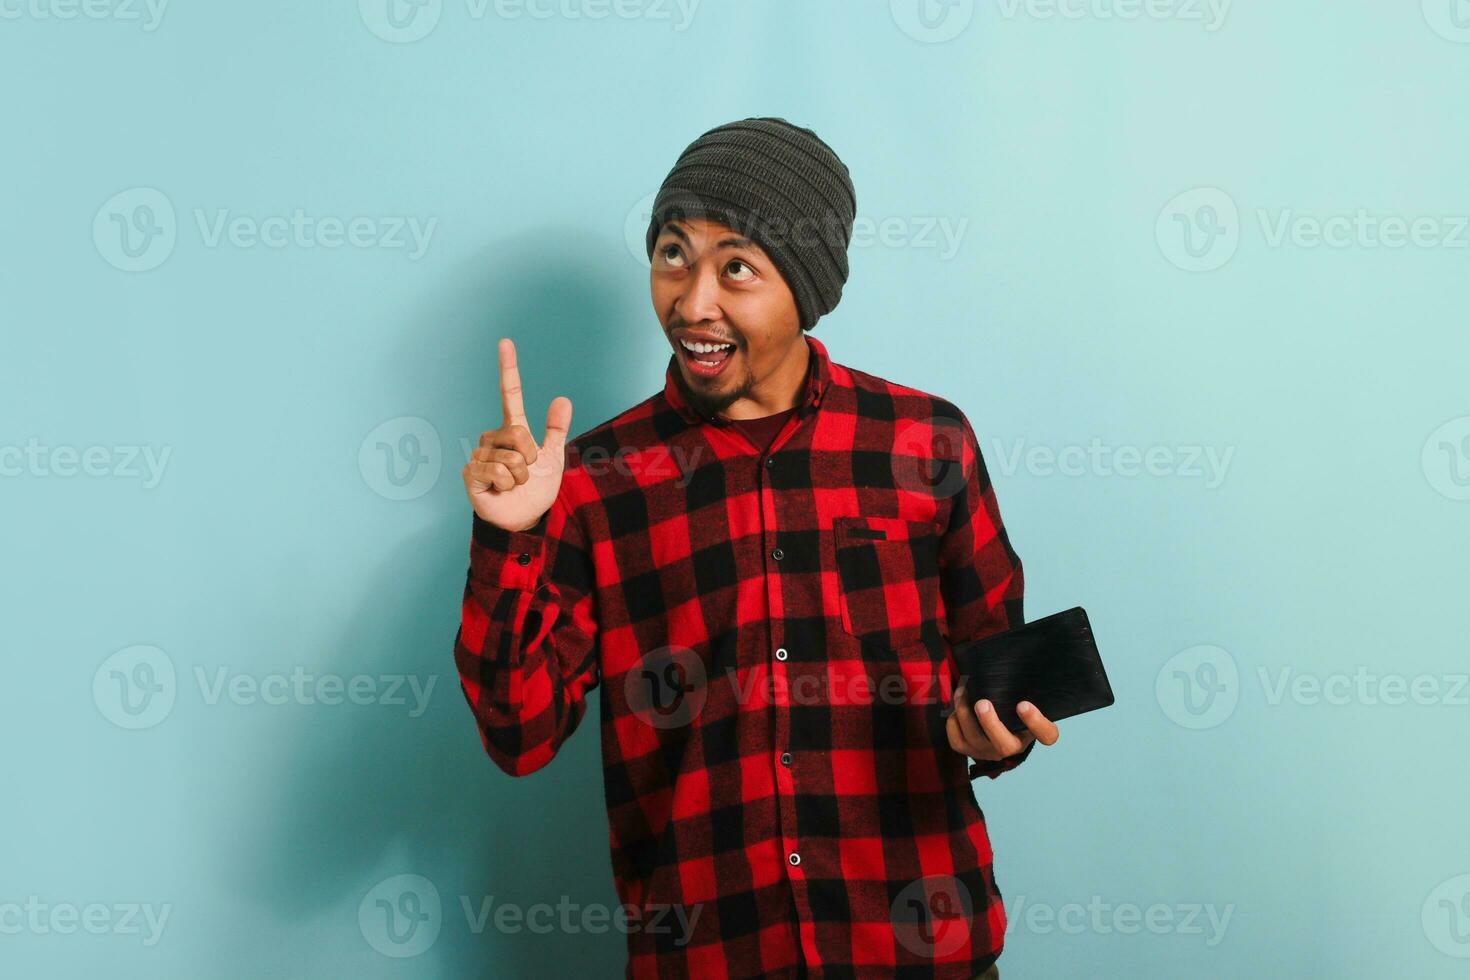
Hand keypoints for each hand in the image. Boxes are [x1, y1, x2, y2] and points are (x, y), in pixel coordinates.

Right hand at [462, 337, 572, 531]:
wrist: (525, 518)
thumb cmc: (536, 488)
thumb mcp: (553, 458)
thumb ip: (556, 430)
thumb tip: (562, 398)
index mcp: (513, 431)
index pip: (510, 394)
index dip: (508, 368)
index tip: (505, 342)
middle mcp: (493, 438)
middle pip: (519, 434)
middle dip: (530, 459)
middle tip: (525, 473)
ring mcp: (479, 455)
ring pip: (510, 456)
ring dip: (520, 476)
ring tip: (514, 484)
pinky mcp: (470, 473)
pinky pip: (496, 470)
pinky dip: (507, 484)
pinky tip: (501, 490)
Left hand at [945, 685, 1059, 763]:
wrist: (994, 727)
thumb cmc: (1010, 708)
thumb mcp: (1022, 698)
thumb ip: (1022, 688)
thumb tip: (1014, 657)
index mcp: (1032, 733)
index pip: (1046, 735)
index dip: (1036, 722)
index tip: (1024, 705)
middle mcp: (1012, 748)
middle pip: (1004, 745)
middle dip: (990, 723)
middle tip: (982, 703)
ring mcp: (988, 752)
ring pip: (975, 739)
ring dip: (965, 714)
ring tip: (962, 691)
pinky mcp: (968, 751)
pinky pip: (956, 740)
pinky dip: (954, 721)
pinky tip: (957, 705)